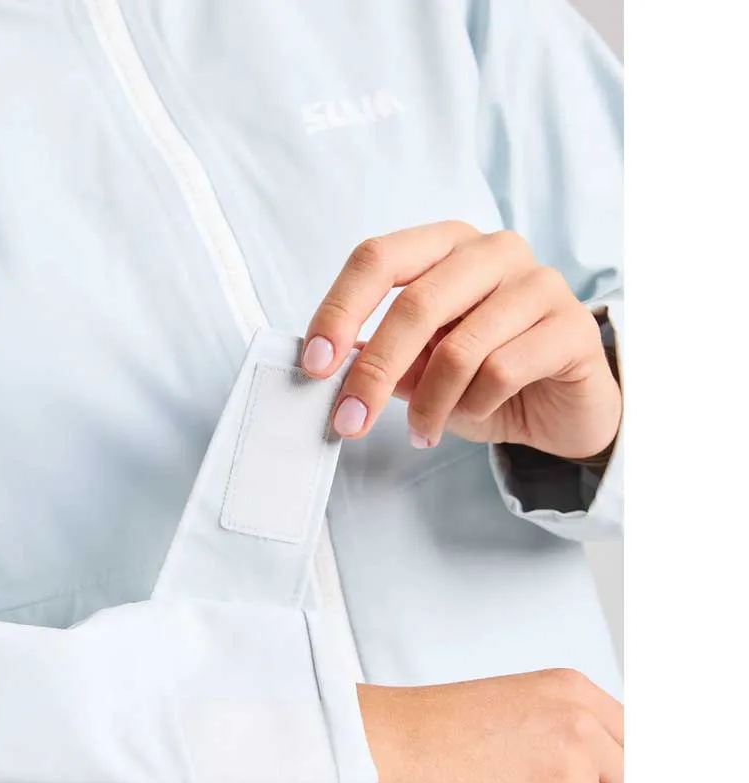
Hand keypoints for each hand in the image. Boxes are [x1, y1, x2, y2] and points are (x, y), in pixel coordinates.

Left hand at [301, 222, 620, 459]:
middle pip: (416, 304)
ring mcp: (538, 283)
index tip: (314, 363)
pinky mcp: (572, 327)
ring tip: (423, 431)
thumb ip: (379, 356)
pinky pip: (502, 371)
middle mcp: (493, 251)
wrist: (560, 407)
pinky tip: (472, 415)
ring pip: (459, 348)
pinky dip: (473, 406)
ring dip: (429, 404)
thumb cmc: (483, 376)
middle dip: (374, 371)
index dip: (340, 310)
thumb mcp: (419, 367)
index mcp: (446, 246)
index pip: (378, 258)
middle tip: (349, 420)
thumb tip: (324, 364)